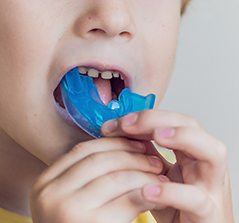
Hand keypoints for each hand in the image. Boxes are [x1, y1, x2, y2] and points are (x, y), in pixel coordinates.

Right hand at [30, 136, 166, 222]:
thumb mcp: (65, 202)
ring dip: (142, 173)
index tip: (132, 142)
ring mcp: (69, 211)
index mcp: (43, 184)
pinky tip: (157, 195)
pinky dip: (145, 194)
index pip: (80, 150)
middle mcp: (52, 195)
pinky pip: (127, 202)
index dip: (110, 143)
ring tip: (159, 174)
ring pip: (115, 178)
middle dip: (130, 154)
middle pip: (98, 160)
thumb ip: (80, 178)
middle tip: (152, 157)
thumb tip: (117, 145)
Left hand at [101, 110, 234, 222]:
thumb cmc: (177, 210)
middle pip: (192, 126)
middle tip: (127, 124)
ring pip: (212, 153)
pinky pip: (196, 199)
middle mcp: (205, 165)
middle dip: (158, 119)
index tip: (116, 122)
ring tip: (156, 136)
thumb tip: (120, 128)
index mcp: (191, 153)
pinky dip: (172, 191)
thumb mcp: (158, 175)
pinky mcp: (208, 215)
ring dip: (183, 138)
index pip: (173, 120)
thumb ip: (146, 152)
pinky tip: (148, 189)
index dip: (145, 116)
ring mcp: (211, 189)